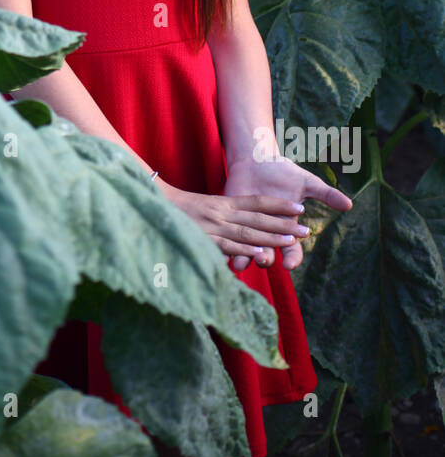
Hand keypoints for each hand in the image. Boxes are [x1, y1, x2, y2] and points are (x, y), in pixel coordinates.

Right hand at [157, 178, 310, 263]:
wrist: (149, 202)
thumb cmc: (176, 208)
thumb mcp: (204, 208)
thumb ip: (222, 215)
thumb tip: (243, 231)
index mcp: (222, 203)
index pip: (256, 203)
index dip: (278, 205)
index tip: (299, 208)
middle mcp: (221, 213)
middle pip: (257, 219)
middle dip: (283, 224)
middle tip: (306, 231)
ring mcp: (212, 226)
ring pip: (246, 232)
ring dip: (270, 237)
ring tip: (291, 241)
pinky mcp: (202, 238)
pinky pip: (225, 245)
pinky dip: (242, 250)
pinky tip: (259, 254)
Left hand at [223, 153, 352, 271]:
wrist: (257, 161)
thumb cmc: (284, 172)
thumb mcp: (307, 183)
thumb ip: (327, 195)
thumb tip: (349, 204)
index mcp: (286, 229)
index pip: (292, 250)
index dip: (292, 258)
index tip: (290, 264)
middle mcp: (267, 234)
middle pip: (268, 254)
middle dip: (265, 259)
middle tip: (263, 260)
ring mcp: (248, 230)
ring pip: (246, 252)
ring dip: (244, 258)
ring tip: (241, 262)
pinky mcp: (231, 221)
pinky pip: (227, 237)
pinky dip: (224, 246)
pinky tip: (220, 250)